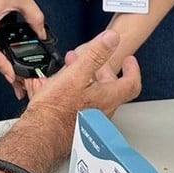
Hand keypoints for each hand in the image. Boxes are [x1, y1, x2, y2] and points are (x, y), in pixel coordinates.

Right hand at [23, 30, 140, 132]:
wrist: (40, 134)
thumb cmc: (56, 109)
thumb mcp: (76, 74)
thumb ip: (96, 55)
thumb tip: (112, 38)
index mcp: (107, 98)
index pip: (131, 84)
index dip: (132, 70)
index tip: (130, 61)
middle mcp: (102, 111)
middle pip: (110, 88)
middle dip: (100, 70)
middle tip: (92, 62)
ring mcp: (90, 120)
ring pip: (93, 95)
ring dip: (84, 80)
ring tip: (69, 73)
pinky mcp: (76, 125)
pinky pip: (79, 104)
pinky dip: (73, 93)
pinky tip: (57, 90)